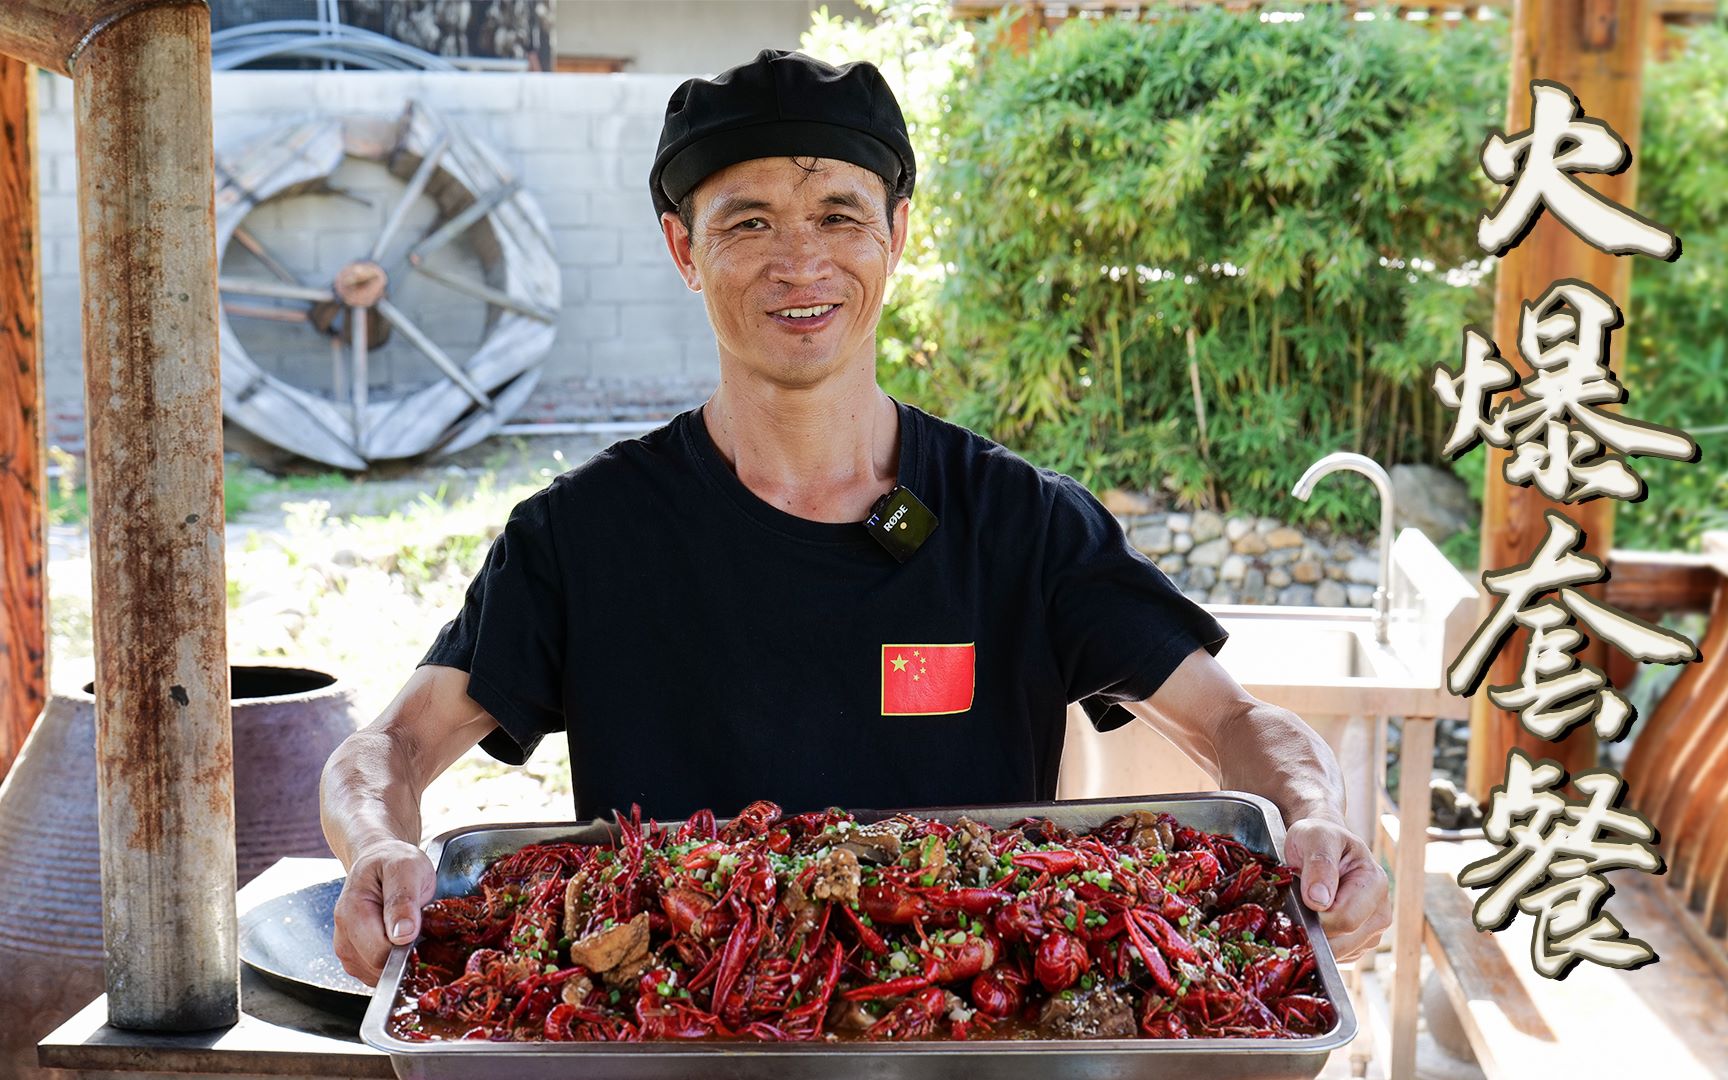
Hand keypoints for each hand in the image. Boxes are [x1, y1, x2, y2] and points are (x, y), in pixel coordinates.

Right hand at [332, 838, 435, 984]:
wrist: (379, 859)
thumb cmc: (394, 862)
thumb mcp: (407, 869)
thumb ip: (403, 900)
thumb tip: (402, 935)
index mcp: (352, 911)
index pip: (379, 953)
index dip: (405, 947)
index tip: (418, 927)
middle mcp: (343, 933)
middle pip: (377, 967)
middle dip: (402, 954)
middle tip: (413, 925)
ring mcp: (346, 948)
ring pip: (375, 975)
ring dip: (396, 960)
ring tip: (403, 929)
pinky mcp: (353, 957)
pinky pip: (374, 974)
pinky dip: (390, 964)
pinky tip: (396, 941)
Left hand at [1284, 817, 1390, 962]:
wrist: (1321, 842)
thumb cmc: (1318, 837)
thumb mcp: (1316, 838)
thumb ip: (1320, 864)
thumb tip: (1319, 900)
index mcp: (1375, 884)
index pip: (1345, 920)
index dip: (1316, 916)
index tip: (1301, 898)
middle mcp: (1381, 911)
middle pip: (1343, 941)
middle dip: (1315, 929)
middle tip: (1299, 904)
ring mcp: (1372, 930)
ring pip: (1340, 953)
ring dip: (1316, 938)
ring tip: (1307, 910)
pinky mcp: (1360, 943)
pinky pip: (1338, 957)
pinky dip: (1320, 945)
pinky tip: (1314, 922)